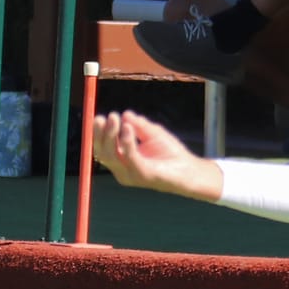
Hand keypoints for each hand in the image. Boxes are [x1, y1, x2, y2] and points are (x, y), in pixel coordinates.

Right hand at [92, 110, 222, 201]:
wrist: (189, 169)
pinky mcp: (142, 175)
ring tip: (115, 118)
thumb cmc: (171, 153)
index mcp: (122, 160)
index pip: (103, 147)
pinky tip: (128, 128)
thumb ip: (139, 124)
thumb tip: (125, 114)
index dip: (98, 132)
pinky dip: (126, 142)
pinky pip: (130, 157)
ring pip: (111, 156)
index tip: (100, 116)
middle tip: (102, 116)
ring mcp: (131, 174)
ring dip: (111, 135)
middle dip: (100, 134)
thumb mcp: (152, 133)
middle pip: (101, 152)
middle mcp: (122, 169)